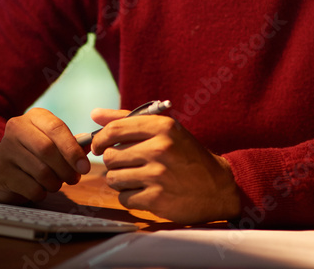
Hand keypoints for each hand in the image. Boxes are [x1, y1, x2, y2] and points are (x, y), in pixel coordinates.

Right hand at [0, 108, 90, 203]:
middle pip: (47, 150)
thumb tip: (91, 145)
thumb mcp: (54, 141)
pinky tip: (41, 189)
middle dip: (66, 169)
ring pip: (40, 171)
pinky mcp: (0, 172)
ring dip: (55, 183)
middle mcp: (16, 128)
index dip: (72, 149)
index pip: (56, 128)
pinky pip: (30, 188)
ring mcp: (5, 150)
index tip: (84, 167)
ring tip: (57, 183)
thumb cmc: (38, 153)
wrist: (8, 168)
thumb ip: (73, 143)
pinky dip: (42, 192)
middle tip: (74, 179)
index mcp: (34, 117)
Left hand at [89, 108, 241, 224]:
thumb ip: (128, 120)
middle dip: (114, 163)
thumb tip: (94, 114)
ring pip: (114, 178)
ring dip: (121, 180)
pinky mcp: (157, 199)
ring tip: (138, 178)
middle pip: (110, 157)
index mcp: (162, 127)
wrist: (219, 187)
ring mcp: (158, 175)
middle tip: (129, 164)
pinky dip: (130, 196)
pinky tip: (146, 191)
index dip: (100, 139)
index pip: (114, 130)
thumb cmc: (187, 155)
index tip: (99, 146)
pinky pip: (124, 197)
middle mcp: (159, 149)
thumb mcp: (165, 130)